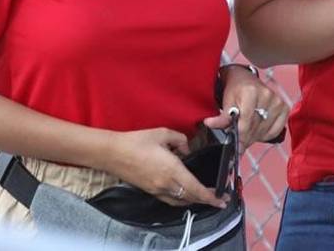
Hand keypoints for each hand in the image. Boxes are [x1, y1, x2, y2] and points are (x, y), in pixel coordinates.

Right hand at [99, 127, 225, 207]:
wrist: (112, 153)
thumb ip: (181, 140)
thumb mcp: (163, 133)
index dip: (210, 196)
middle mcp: (166, 184)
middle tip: (218, 198)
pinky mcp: (149, 191)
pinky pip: (170, 200)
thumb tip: (186, 149)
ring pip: (181, 201)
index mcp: (172, 170)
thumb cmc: (137, 141)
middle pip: (191, 197)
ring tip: (204, 196)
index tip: (221, 199)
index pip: (196, 188)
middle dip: (206, 199)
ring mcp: (156, 190)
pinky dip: (181, 200)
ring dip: (194, 200)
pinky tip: (185, 194)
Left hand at [205, 66, 288, 146]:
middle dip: (245, 139)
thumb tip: (210, 124)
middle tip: (239, 146)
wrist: (245, 79)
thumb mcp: (225, 102)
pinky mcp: (283, 107)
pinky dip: (266, 134)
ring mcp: (277, 101)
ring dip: (254, 138)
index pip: (246, 122)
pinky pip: (276, 129)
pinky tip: (258, 131)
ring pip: (265, 130)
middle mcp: (267, 95)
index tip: (235, 146)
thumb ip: (221, 117)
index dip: (239, 136)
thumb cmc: (235, 90)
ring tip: (246, 136)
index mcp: (251, 92)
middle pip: (255, 128)